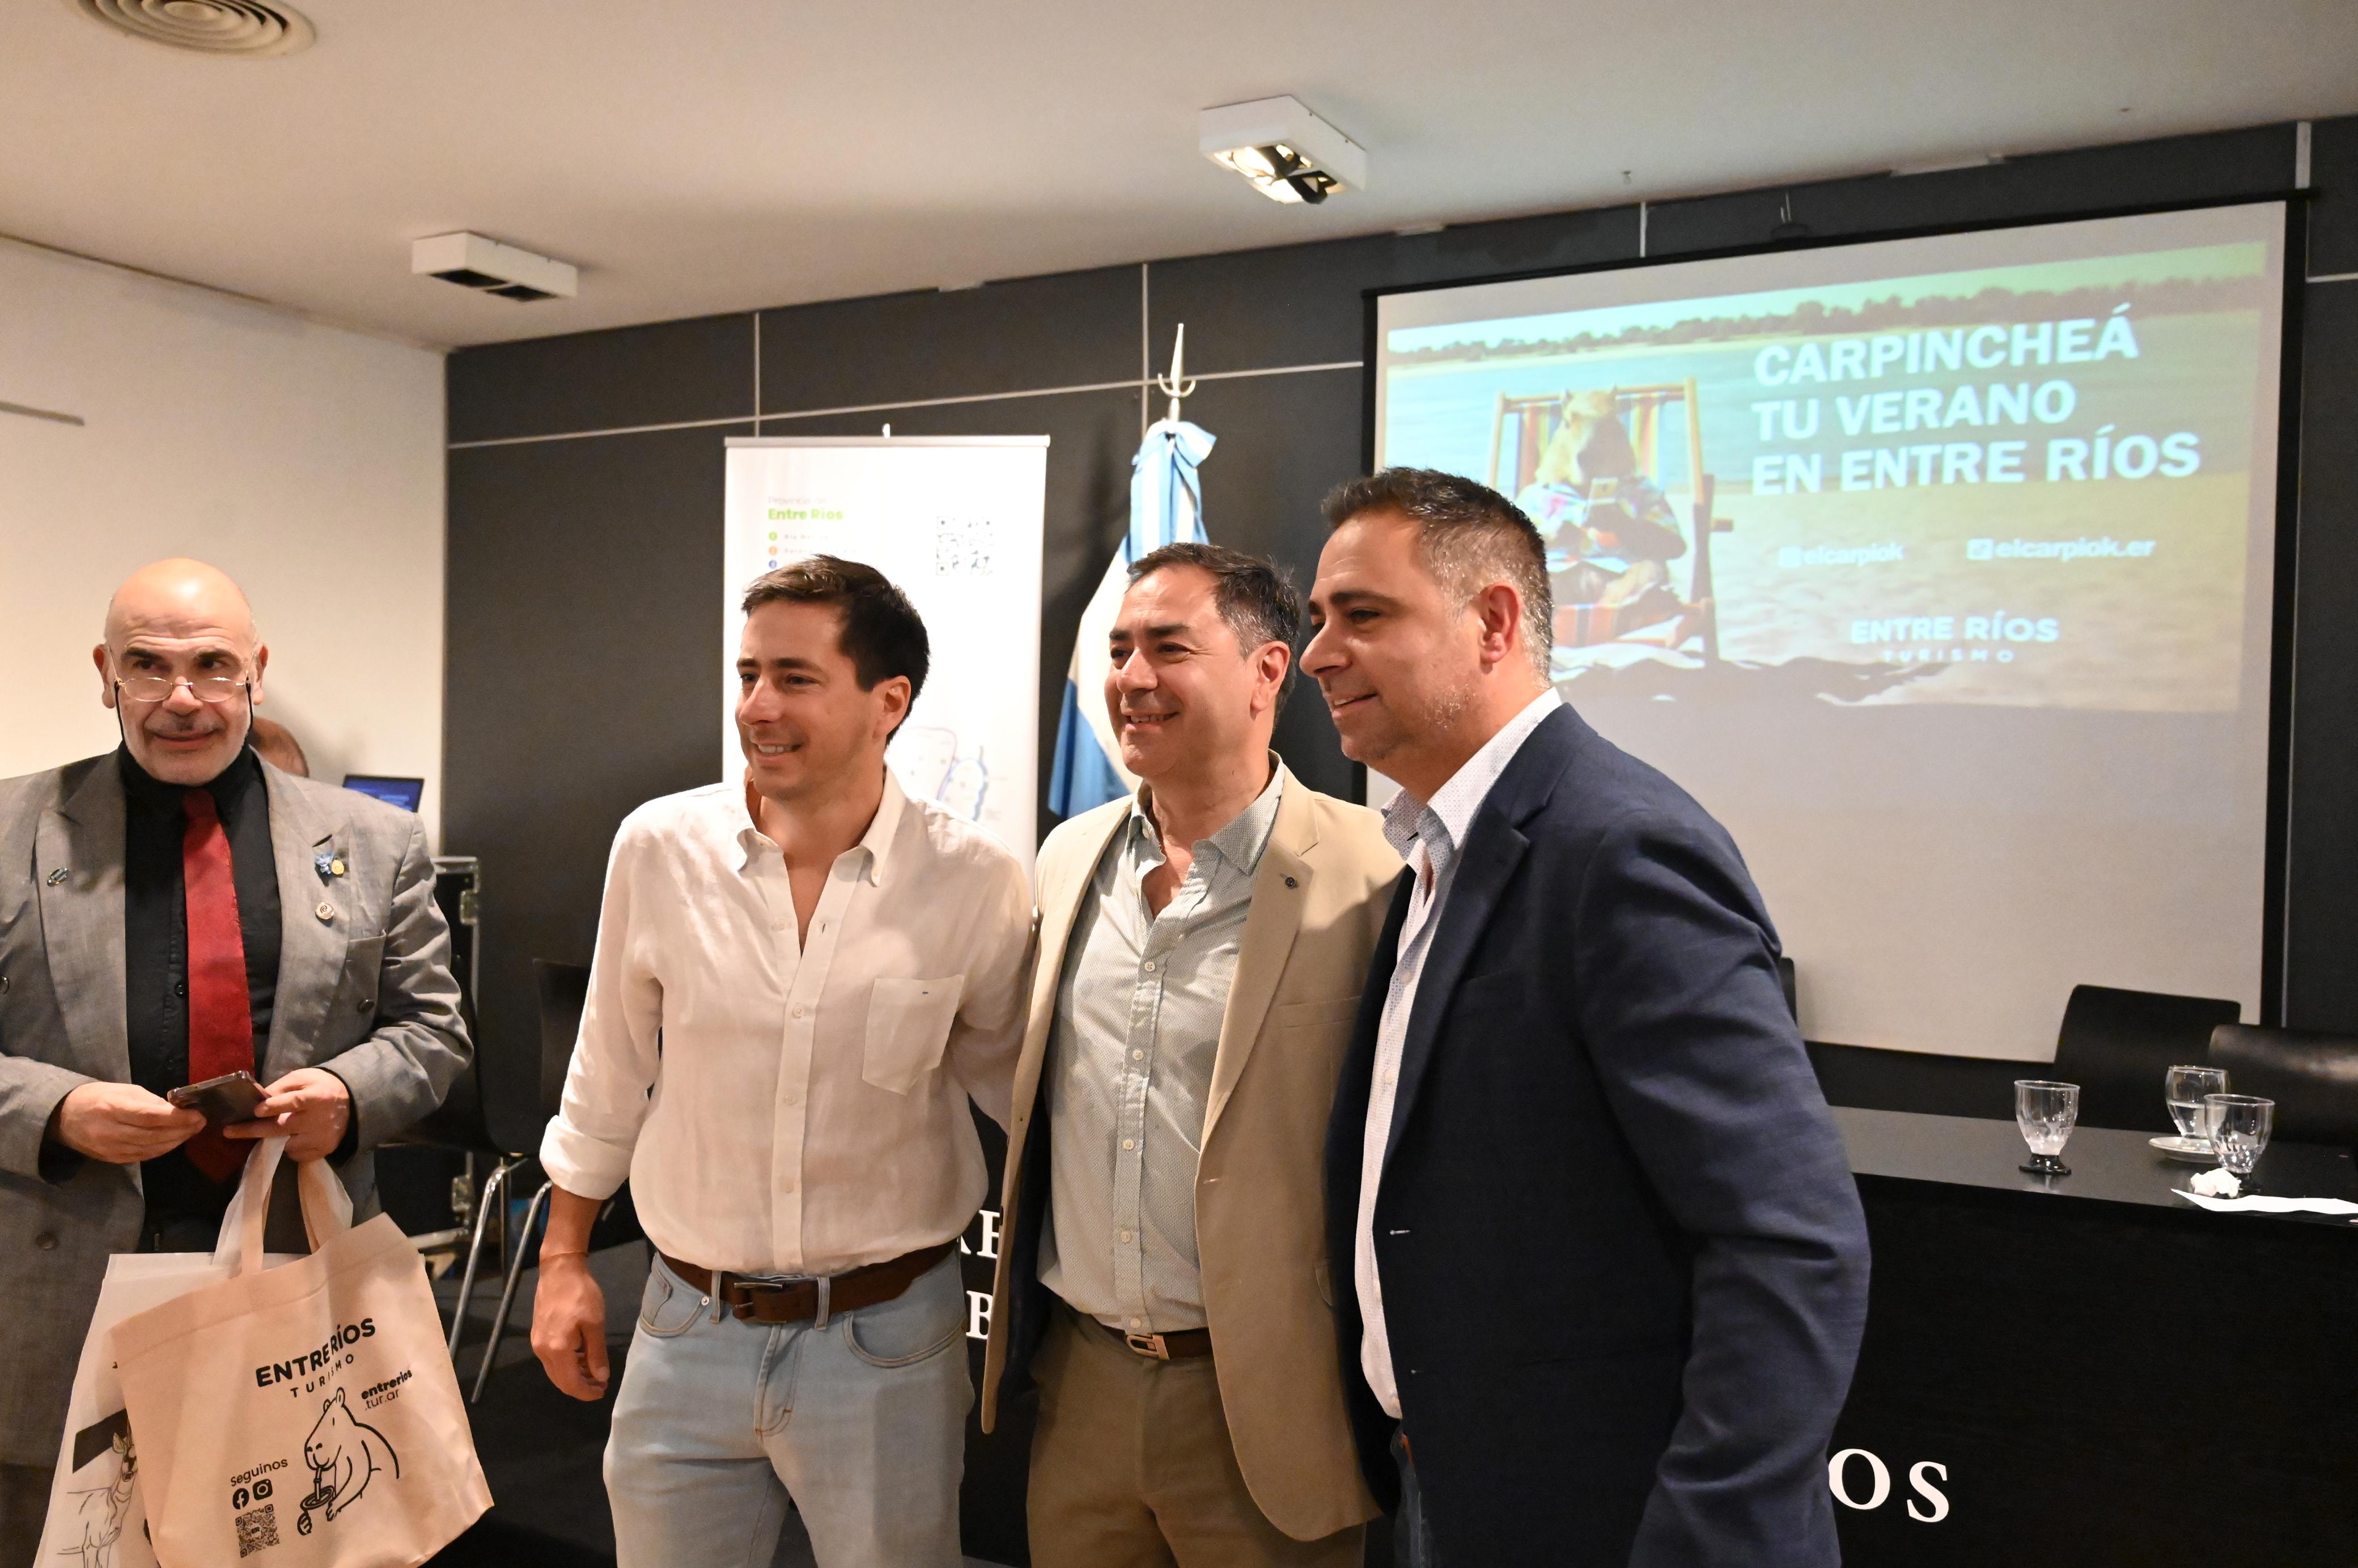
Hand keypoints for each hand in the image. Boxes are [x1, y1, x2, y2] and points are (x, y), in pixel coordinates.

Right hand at [50, 1082, 205, 1163]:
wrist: (64, 1117)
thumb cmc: (97, 1097)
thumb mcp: (124, 1090)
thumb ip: (151, 1102)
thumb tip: (177, 1111)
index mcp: (112, 1108)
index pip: (151, 1117)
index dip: (178, 1118)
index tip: (197, 1114)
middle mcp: (110, 1131)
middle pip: (154, 1135)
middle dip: (182, 1130)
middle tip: (200, 1123)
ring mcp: (110, 1148)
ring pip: (151, 1149)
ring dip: (176, 1141)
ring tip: (191, 1131)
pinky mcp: (112, 1159)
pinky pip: (143, 1156)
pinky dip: (161, 1149)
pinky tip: (173, 1141)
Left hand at [224, 1068, 350, 1161]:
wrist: (352, 1103)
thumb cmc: (321, 1086)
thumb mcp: (304, 1077)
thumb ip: (281, 1086)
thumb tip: (257, 1099)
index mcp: (316, 1097)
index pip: (294, 1102)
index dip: (273, 1107)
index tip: (255, 1111)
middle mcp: (320, 1119)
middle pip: (282, 1128)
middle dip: (253, 1130)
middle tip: (229, 1131)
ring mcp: (322, 1138)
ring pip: (286, 1145)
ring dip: (272, 1139)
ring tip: (267, 1131)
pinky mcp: (323, 1150)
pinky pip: (297, 1155)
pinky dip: (288, 1149)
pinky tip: (290, 1138)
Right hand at [529, 1253, 610, 1399]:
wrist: (559, 1270)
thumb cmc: (581, 1294)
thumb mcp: (595, 1324)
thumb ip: (596, 1354)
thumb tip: (601, 1377)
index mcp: (557, 1349)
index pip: (570, 1383)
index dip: (586, 1392)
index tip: (602, 1392)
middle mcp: (542, 1350)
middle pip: (560, 1380)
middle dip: (581, 1386)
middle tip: (601, 1384)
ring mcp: (538, 1343)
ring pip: (555, 1371)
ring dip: (574, 1375)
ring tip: (595, 1372)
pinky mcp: (538, 1335)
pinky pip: (552, 1359)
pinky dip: (567, 1363)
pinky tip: (582, 1357)